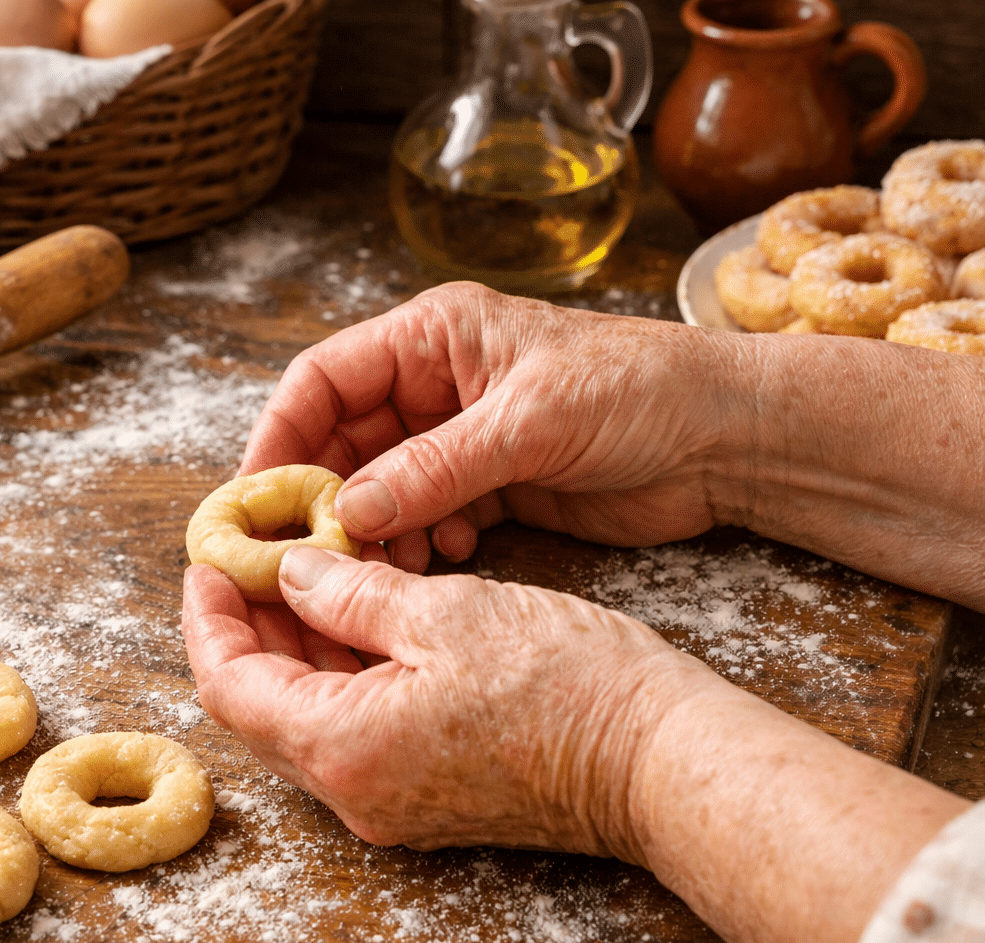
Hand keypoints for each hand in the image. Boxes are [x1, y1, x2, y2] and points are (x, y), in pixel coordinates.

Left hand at [182, 546, 711, 855]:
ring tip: (307, 573)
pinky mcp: (430, 796)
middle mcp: (354, 791)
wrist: (660, 762)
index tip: (210, 562)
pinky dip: (344, 674)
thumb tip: (291, 573)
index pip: (228, 684)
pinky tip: (362, 616)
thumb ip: (349, 594)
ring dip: (298, 648)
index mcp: (341, 747)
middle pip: (262, 706)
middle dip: (251, 628)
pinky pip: (356, 732)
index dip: (209, 618)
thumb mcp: (443, 614)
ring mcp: (392, 802)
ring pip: (309, 718)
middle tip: (255, 558)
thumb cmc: (566, 684)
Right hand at [240, 281, 749, 572]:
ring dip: (378, 530)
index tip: (257, 497)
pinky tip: (451, 558)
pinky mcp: (492, 485)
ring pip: (382, 489)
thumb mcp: (529, 422)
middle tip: (313, 554)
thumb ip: (435, 469)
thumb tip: (350, 516)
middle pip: (344, 441)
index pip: (325, 378)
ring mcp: (462, 437)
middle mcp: (437, 383)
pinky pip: (428, 519)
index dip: (283, 434)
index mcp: (434, 337)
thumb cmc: (640, 391)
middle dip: (328, 498)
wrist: (726, 436)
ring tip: (393, 564)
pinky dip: (424, 545)